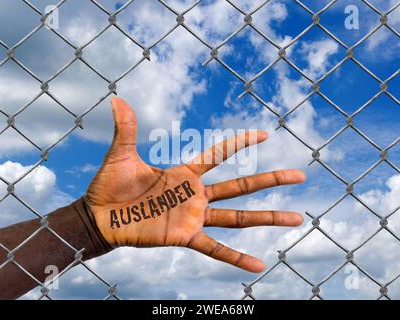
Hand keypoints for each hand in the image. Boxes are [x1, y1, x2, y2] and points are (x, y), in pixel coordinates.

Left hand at [85, 97, 305, 272]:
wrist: (99, 218)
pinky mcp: (185, 236)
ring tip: (296, 218)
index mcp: (185, 173)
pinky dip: (236, 257)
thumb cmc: (109, 186)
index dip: (241, 143)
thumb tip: (116, 99)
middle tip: (300, 175)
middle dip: (270, 180)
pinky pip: (216, 249)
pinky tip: (259, 264)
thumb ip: (126, 129)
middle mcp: (195, 195)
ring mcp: (194, 216)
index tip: (265, 134)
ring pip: (238, 216)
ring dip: (267, 218)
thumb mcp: (121, 155)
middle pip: (241, 186)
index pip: (219, 154)